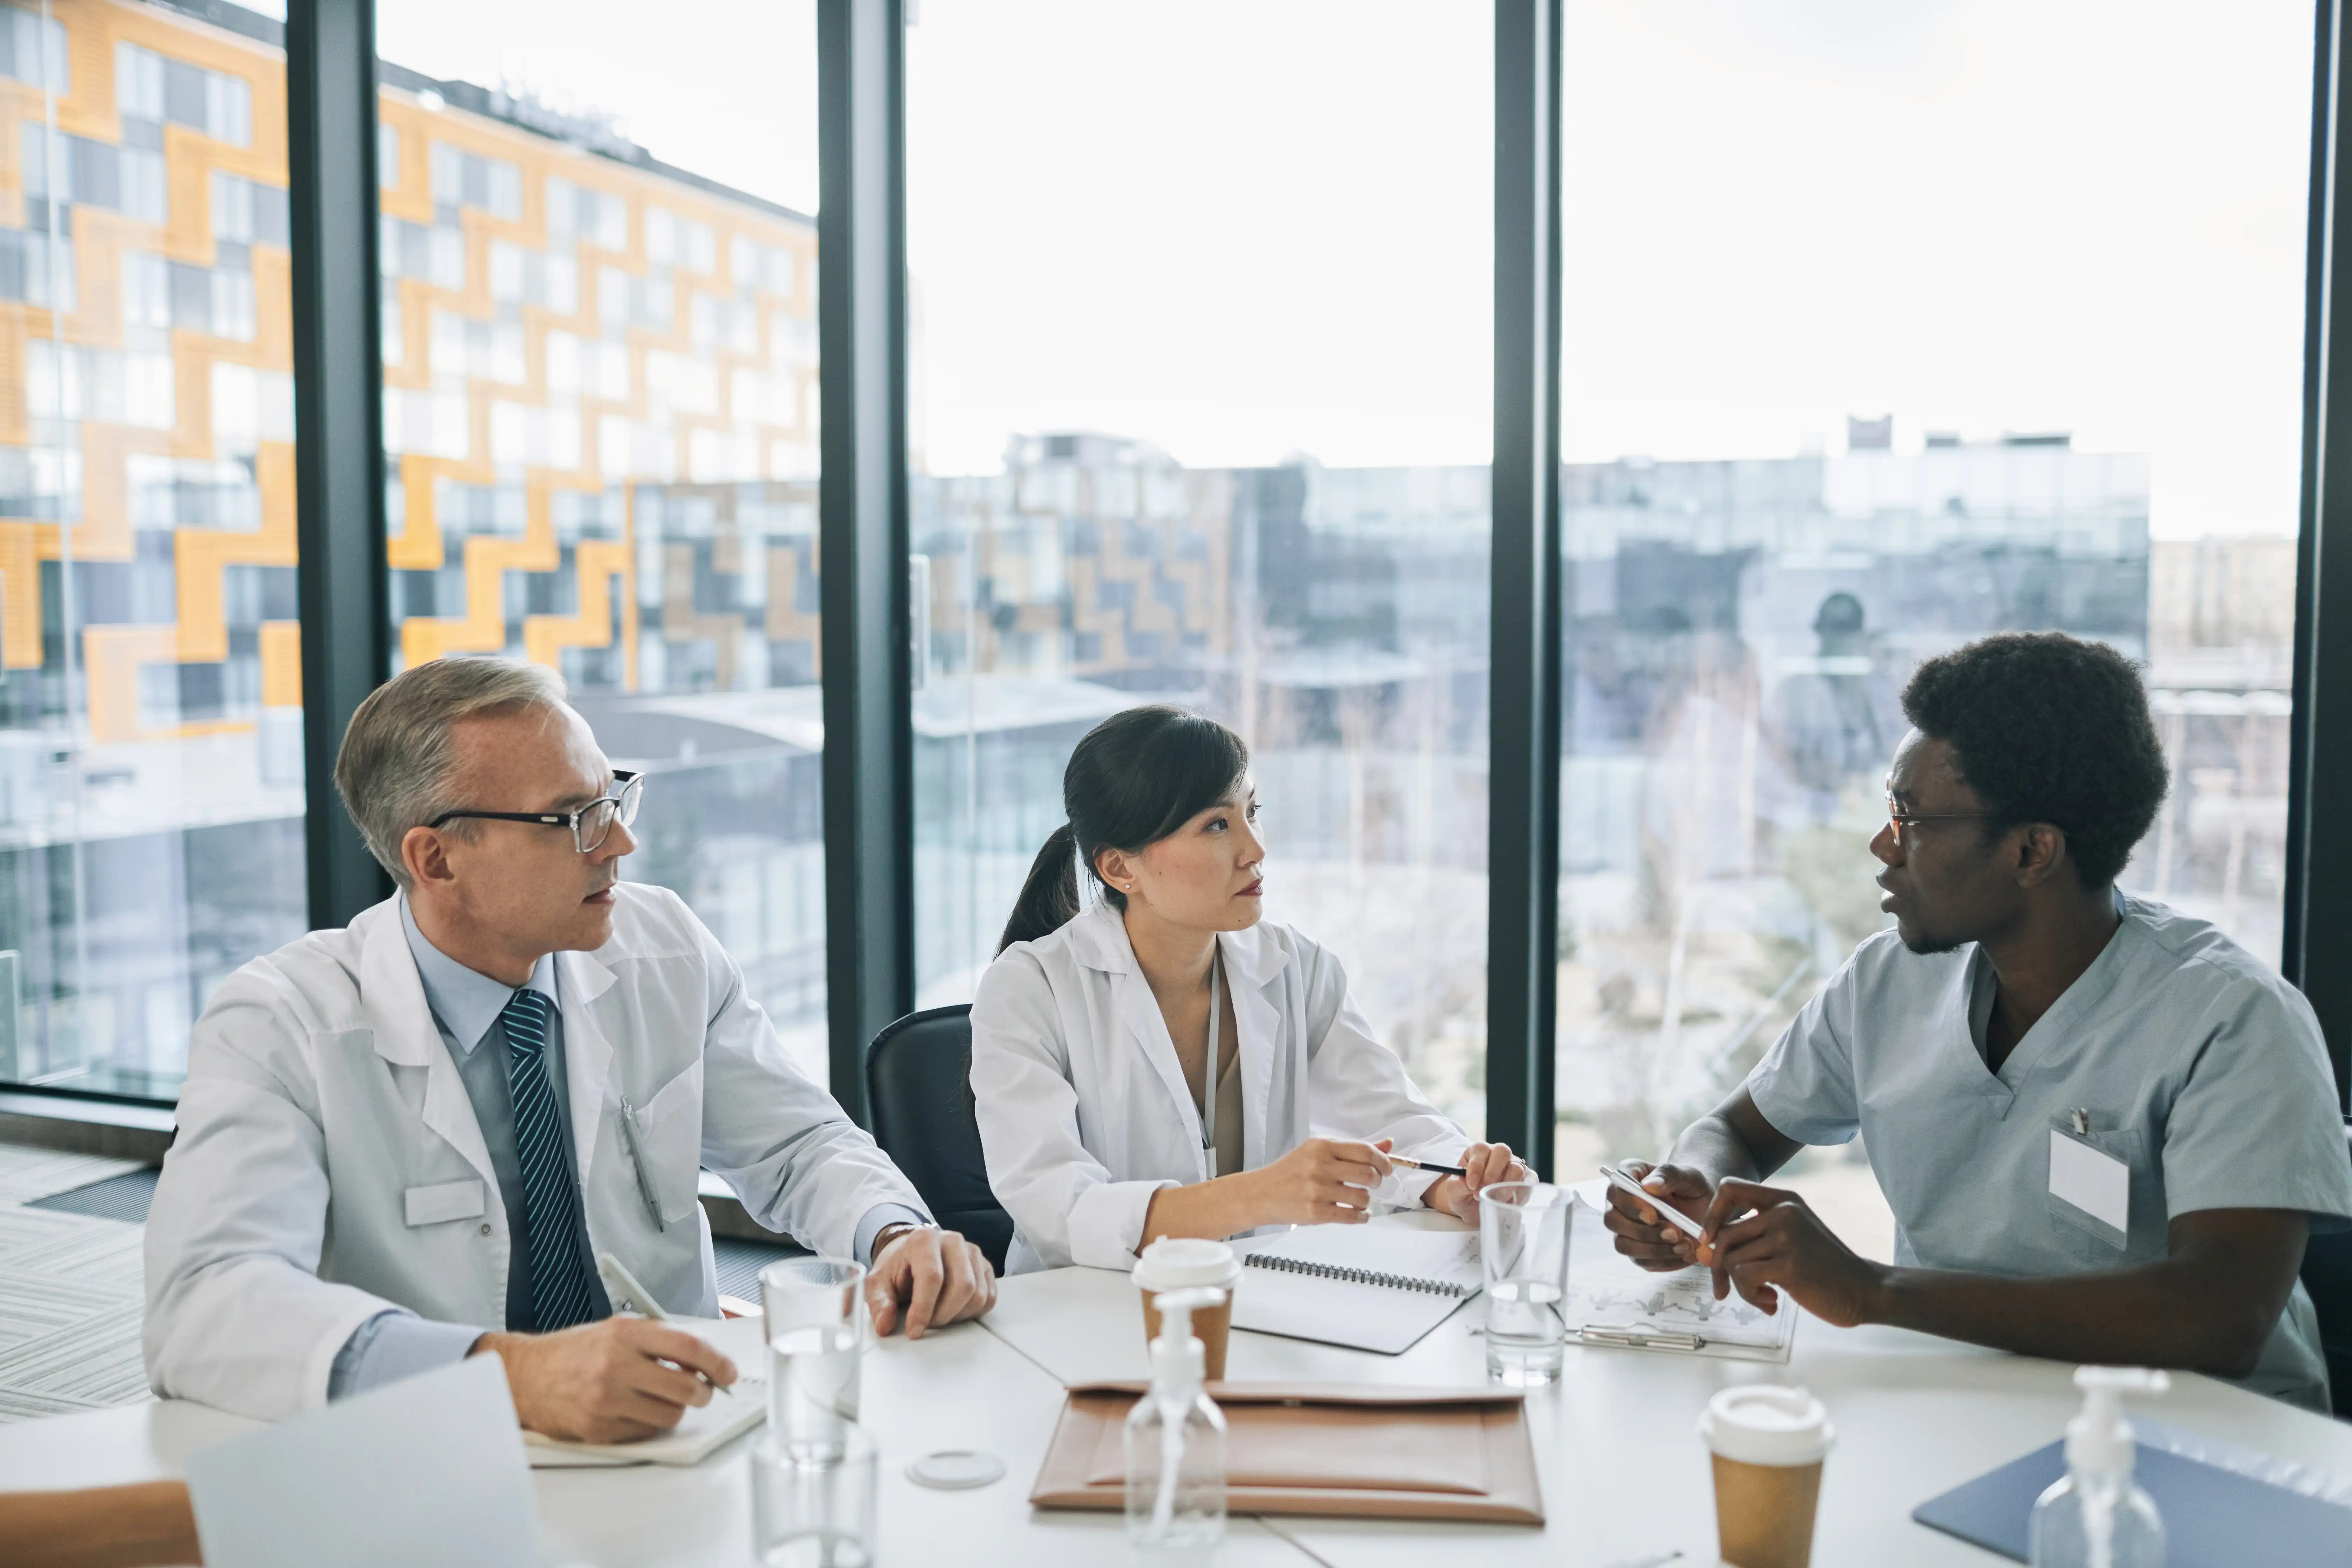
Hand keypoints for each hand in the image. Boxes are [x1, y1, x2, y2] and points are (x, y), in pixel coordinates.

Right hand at [474, 1316, 736, 1443]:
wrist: (527, 1375)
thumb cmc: (576, 1351)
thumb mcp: (618, 1328)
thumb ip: (659, 1339)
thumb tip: (703, 1359)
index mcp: (626, 1335)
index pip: (690, 1348)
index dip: (718, 1362)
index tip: (728, 1372)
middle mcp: (617, 1366)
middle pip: (687, 1387)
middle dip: (704, 1391)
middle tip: (703, 1389)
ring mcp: (607, 1400)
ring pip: (671, 1415)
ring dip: (676, 1409)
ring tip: (662, 1397)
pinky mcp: (599, 1429)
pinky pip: (646, 1431)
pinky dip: (650, 1422)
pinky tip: (636, 1408)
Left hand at [865, 1226, 997, 1338]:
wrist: (911, 1254)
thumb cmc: (897, 1268)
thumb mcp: (877, 1283)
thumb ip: (878, 1303)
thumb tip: (884, 1325)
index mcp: (924, 1240)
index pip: (932, 1276)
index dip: (923, 1309)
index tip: (914, 1330)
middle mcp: (952, 1241)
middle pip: (962, 1286)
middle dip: (944, 1314)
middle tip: (927, 1322)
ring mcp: (972, 1252)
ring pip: (978, 1294)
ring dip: (957, 1315)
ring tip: (938, 1314)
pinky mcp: (985, 1266)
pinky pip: (989, 1298)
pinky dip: (972, 1312)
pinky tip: (953, 1309)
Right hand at [1241, 1137, 1394, 1226]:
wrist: (1260, 1194)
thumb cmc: (1291, 1172)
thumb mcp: (1317, 1152)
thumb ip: (1353, 1150)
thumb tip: (1389, 1144)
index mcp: (1322, 1146)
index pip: (1365, 1151)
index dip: (1383, 1160)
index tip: (1387, 1168)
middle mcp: (1320, 1165)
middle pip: (1368, 1174)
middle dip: (1377, 1180)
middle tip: (1372, 1183)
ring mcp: (1317, 1190)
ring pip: (1362, 1197)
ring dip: (1366, 1201)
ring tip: (1358, 1200)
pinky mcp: (1315, 1212)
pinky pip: (1352, 1216)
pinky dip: (1361, 1217)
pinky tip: (1358, 1214)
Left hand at [1424, 1141, 1529, 1220]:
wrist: (1477, 1210)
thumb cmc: (1464, 1196)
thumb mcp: (1454, 1192)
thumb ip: (1456, 1186)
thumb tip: (1465, 1182)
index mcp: (1478, 1152)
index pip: (1480, 1149)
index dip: (1476, 1166)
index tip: (1470, 1185)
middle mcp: (1497, 1154)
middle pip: (1502, 1151)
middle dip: (1492, 1173)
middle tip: (1482, 1192)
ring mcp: (1514, 1165)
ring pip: (1517, 1167)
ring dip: (1505, 1186)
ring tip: (1494, 1200)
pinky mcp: (1526, 1178)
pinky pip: (1528, 1182)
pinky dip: (1519, 1194)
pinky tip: (1508, 1203)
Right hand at [1601, 1160, 1717, 1271]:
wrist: (1702, 1206)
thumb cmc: (1691, 1186)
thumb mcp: (1688, 1175)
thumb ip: (1669, 1175)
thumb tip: (1648, 1186)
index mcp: (1628, 1177)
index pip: (1615, 1191)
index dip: (1630, 1205)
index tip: (1653, 1215)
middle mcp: (1620, 1204)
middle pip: (1613, 1221)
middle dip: (1643, 1232)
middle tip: (1675, 1233)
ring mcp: (1626, 1229)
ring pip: (1623, 1245)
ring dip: (1654, 1250)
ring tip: (1684, 1246)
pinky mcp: (1637, 1250)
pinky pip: (1641, 1261)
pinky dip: (1664, 1261)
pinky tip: (1685, 1255)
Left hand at [1697, 1177, 1884, 1326]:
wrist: (1863, 1290)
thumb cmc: (1822, 1268)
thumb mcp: (1790, 1238)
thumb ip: (1753, 1238)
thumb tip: (1704, 1249)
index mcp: (1784, 1199)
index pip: (1729, 1187)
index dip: (1712, 1215)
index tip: (1709, 1241)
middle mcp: (1784, 1212)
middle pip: (1724, 1235)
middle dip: (1717, 1268)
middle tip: (1725, 1290)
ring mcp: (1787, 1237)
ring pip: (1731, 1260)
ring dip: (1741, 1288)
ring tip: (1763, 1296)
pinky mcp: (1789, 1264)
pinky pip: (1744, 1278)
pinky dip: (1751, 1296)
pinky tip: (1771, 1302)